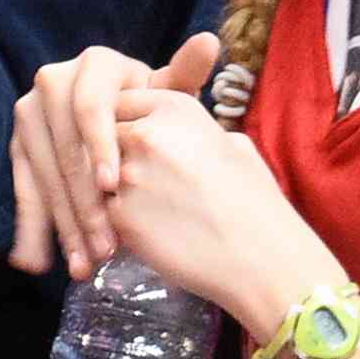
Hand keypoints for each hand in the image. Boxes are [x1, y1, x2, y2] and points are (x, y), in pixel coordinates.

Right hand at [9, 32, 218, 278]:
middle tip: (105, 245)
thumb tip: (208, 42)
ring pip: (44, 174)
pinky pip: (23, 187)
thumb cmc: (152, 108)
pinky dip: (29, 226)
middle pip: (64, 147)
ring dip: (62, 223)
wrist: (120, 118)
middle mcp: (53, 81)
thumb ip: (186, 73)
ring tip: (85, 264)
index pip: (90, 106)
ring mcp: (30, 114)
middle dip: (85, 201)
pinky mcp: (19, 147)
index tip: (114, 187)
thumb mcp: (168, 94)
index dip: (99, 145)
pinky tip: (34, 262)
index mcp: (94, 64)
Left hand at [105, 86, 341, 336]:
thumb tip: (181, 133)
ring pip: (98, 175)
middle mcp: (145, 133)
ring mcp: (128, 175)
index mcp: (174, 107)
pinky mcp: (120, 216)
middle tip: (142, 180)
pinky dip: (120, 224)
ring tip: (152, 211)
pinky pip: (105, 213)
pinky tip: (151, 234)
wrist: (260, 257)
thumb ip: (194, 130)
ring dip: (113, 190)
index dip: (124, 123)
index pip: (120, 100)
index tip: (135, 143)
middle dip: (113, 155)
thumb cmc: (256, 201)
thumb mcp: (233, 144)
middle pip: (103, 135)